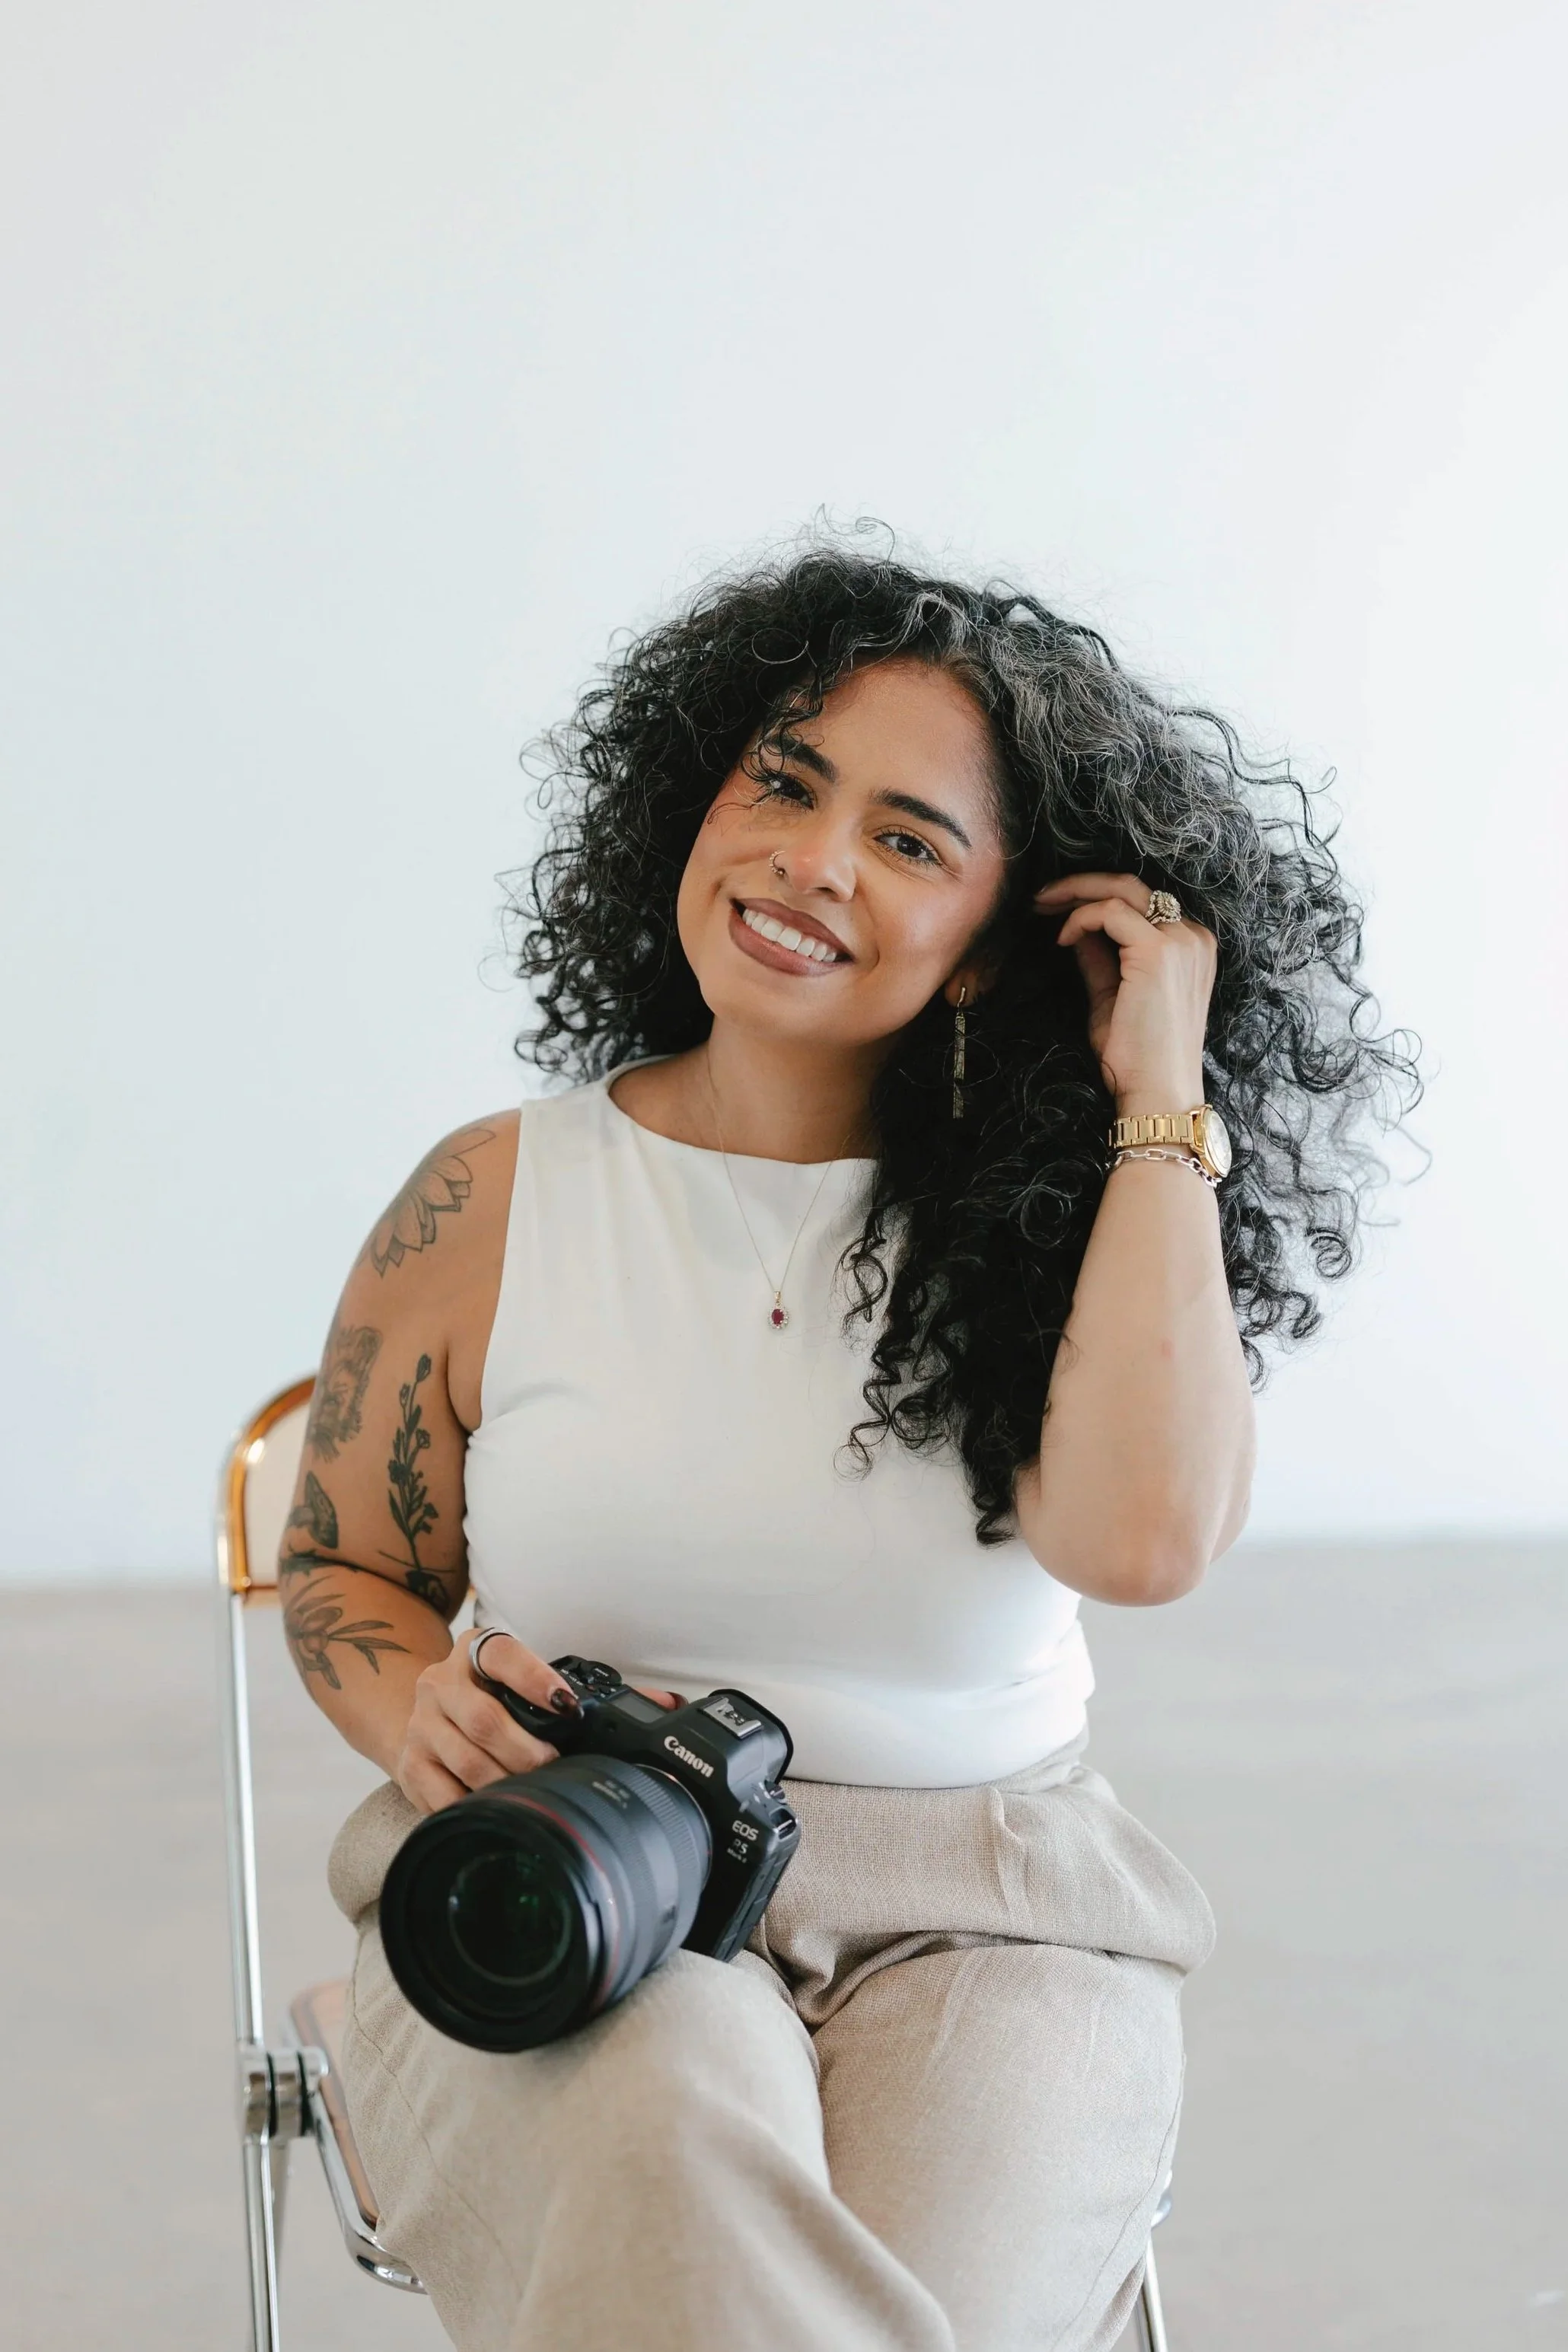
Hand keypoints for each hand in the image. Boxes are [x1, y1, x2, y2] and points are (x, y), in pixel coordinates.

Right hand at [394, 1629, 683, 1814]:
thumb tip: (667, 1704)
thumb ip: (591, 1690)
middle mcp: (441, 1682)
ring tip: (534, 1794)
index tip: (568, 1707)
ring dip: (506, 1783)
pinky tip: (498, 1812)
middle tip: (556, 1768)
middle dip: (528, 1750)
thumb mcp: (528, 1683)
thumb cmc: (495, 1700)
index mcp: (477, 1651)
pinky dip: (473, 1807)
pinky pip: (441, 1795)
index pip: (504, 1654)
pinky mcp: (408, 1765)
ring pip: (466, 1759)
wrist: (421, 1715)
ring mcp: (421, 1725)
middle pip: (484, 1718)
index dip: (536, 1679)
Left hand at [1034, 872, 1215, 1112]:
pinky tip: (1061, 940)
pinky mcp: (1157, 950)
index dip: (1095, 899)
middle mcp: (1192, 936)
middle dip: (1080, 884)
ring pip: (1122, 888)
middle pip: (1133, 885)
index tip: (1057, 910)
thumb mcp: (1112, 996)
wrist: (1157, 1092)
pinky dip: (1079, 918)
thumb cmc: (1137, 1057)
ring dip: (1075, 892)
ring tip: (1041, 905)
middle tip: (1041, 896)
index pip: (1142, 903)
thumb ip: (1100, 959)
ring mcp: (1179, 940)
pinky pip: (1109, 912)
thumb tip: (1076, 930)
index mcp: (1190, 946)